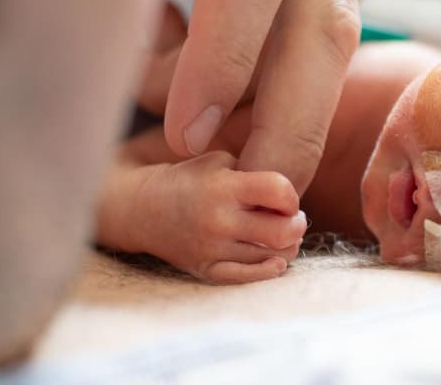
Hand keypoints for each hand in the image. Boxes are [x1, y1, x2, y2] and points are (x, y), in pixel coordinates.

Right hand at [124, 151, 306, 283]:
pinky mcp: (205, 269)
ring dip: (287, 247)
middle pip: (282, 231)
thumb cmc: (192, 180)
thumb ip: (255, 176)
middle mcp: (219, 220)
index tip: (284, 198)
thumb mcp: (221, 163)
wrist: (143, 208)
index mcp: (224, 187)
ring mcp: (212, 248)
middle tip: (295, 220)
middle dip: (297, 225)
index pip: (278, 191)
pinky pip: (247, 277)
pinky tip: (276, 261)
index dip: (290, 196)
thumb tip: (292, 203)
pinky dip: (268, 270)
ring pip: (272, 257)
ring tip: (281, 236)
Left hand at [151, 0, 371, 196]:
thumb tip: (156, 61)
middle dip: (291, 120)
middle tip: (258, 192)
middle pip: (323, 16)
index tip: (186, 136)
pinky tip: (258, 109)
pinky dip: (297, 82)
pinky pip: (335, 30)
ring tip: (252, 164)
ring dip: (299, 110)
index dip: (224, 56)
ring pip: (341, 32)